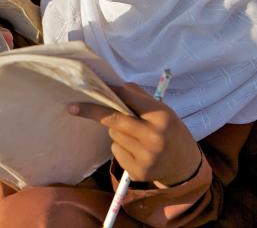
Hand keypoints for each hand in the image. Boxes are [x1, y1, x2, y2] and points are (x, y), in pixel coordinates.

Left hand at [68, 83, 200, 185]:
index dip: (108, 93)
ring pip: (113, 135)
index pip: (128, 100)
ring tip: (135, 135)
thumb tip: (113, 84)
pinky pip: (116, 151)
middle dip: (92, 111)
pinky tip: (136, 151)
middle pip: (114, 120)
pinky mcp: (138, 172)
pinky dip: (120, 148)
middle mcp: (154, 137)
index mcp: (162, 117)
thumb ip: (139, 97)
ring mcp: (146, 157)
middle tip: (72, 107)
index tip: (87, 88)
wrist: (185, 166)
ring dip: (117, 131)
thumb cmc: (170, 131)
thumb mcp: (163, 111)